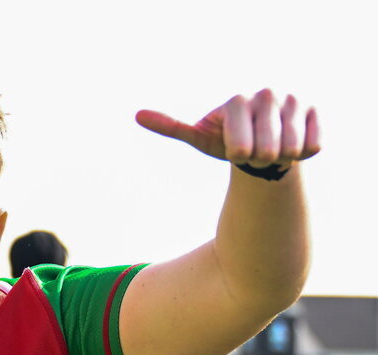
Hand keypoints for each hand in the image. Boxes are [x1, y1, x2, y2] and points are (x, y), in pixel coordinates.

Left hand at [136, 90, 320, 169]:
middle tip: (256, 152)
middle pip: (267, 151)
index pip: (241, 147)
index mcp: (236, 101)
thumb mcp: (200, 137)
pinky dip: (302, 155)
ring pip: (291, 149)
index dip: (239, 156)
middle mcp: (267, 94)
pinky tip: (292, 144)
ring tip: (273, 148)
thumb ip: (172, 127)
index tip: (236, 151)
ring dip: (281, 158)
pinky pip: (313, 145)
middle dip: (259, 160)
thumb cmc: (227, 141)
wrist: (261, 144)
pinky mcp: (316, 111)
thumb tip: (138, 116)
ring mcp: (295, 100)